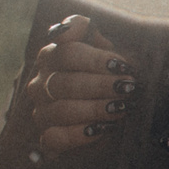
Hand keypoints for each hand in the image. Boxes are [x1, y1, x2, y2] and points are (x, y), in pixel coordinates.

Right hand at [27, 14, 140, 152]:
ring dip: (95, 108)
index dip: (96, 59)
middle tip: (127, 88)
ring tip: (120, 107)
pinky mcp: (47, 137)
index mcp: (52, 55)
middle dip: (101, 85)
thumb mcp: (104, 48)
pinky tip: (101, 128)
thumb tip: (63, 30)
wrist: (112, 109)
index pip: (68, 52)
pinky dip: (80, 133)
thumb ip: (86, 31)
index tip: (121, 65)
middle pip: (66, 82)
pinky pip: (56, 137)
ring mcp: (41, 110)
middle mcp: (41, 82)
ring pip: (62, 110)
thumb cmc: (108, 73)